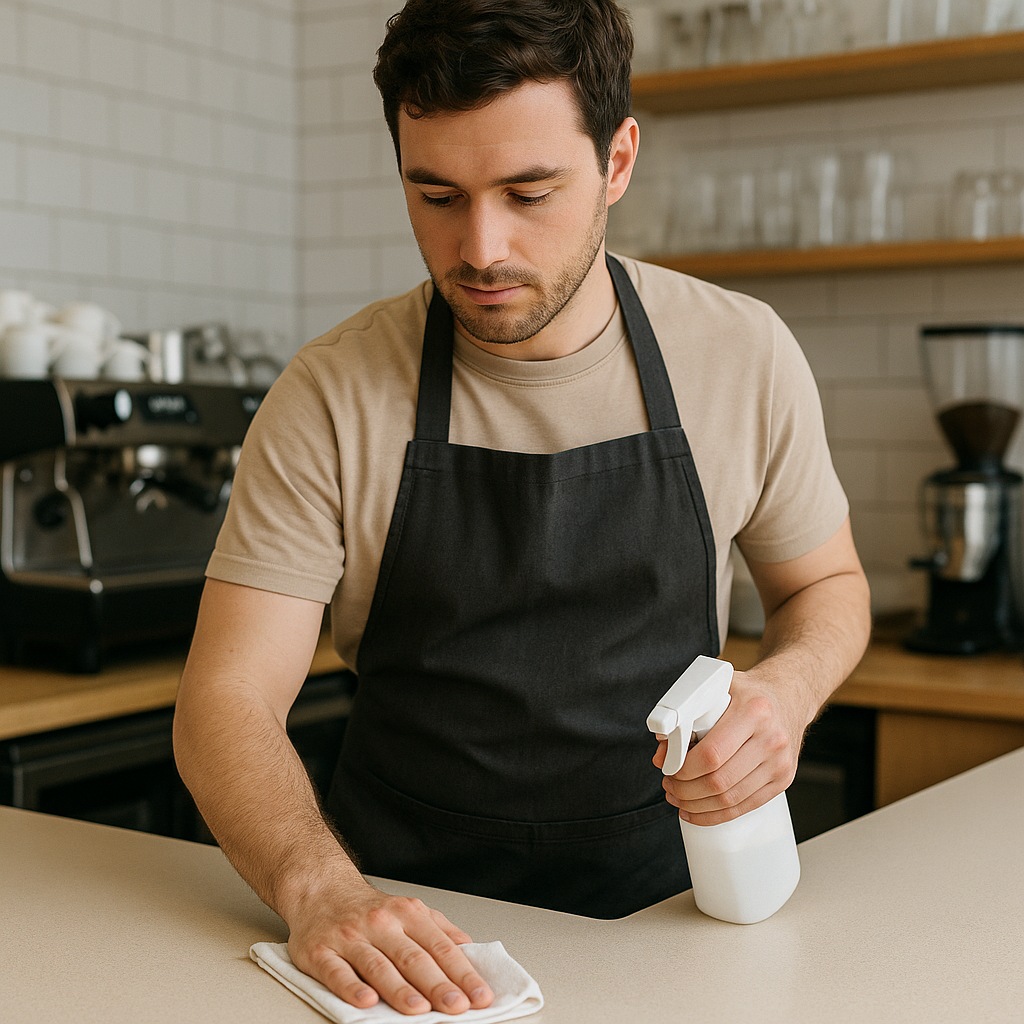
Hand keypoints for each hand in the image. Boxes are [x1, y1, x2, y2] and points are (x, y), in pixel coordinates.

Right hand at [286, 879, 494, 1014]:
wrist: (320, 889)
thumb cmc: (368, 908)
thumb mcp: (409, 910)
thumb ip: (439, 930)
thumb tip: (469, 951)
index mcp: (406, 914)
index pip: (440, 946)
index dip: (462, 972)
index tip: (479, 994)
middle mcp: (380, 924)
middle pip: (413, 957)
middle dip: (437, 984)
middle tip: (457, 1006)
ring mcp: (350, 938)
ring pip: (378, 966)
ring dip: (400, 989)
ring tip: (419, 1009)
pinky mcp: (320, 953)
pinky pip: (337, 972)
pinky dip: (351, 988)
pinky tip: (366, 1002)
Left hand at [652, 669, 803, 825]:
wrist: (789, 696)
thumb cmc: (748, 693)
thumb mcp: (716, 689)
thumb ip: (686, 715)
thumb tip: (663, 753)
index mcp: (753, 711)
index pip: (712, 754)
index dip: (684, 769)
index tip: (668, 768)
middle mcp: (771, 738)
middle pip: (719, 781)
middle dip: (686, 789)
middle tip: (669, 784)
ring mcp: (780, 762)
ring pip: (731, 799)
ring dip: (697, 805)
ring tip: (679, 797)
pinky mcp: (783, 779)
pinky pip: (746, 806)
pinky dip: (717, 814)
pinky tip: (698, 810)